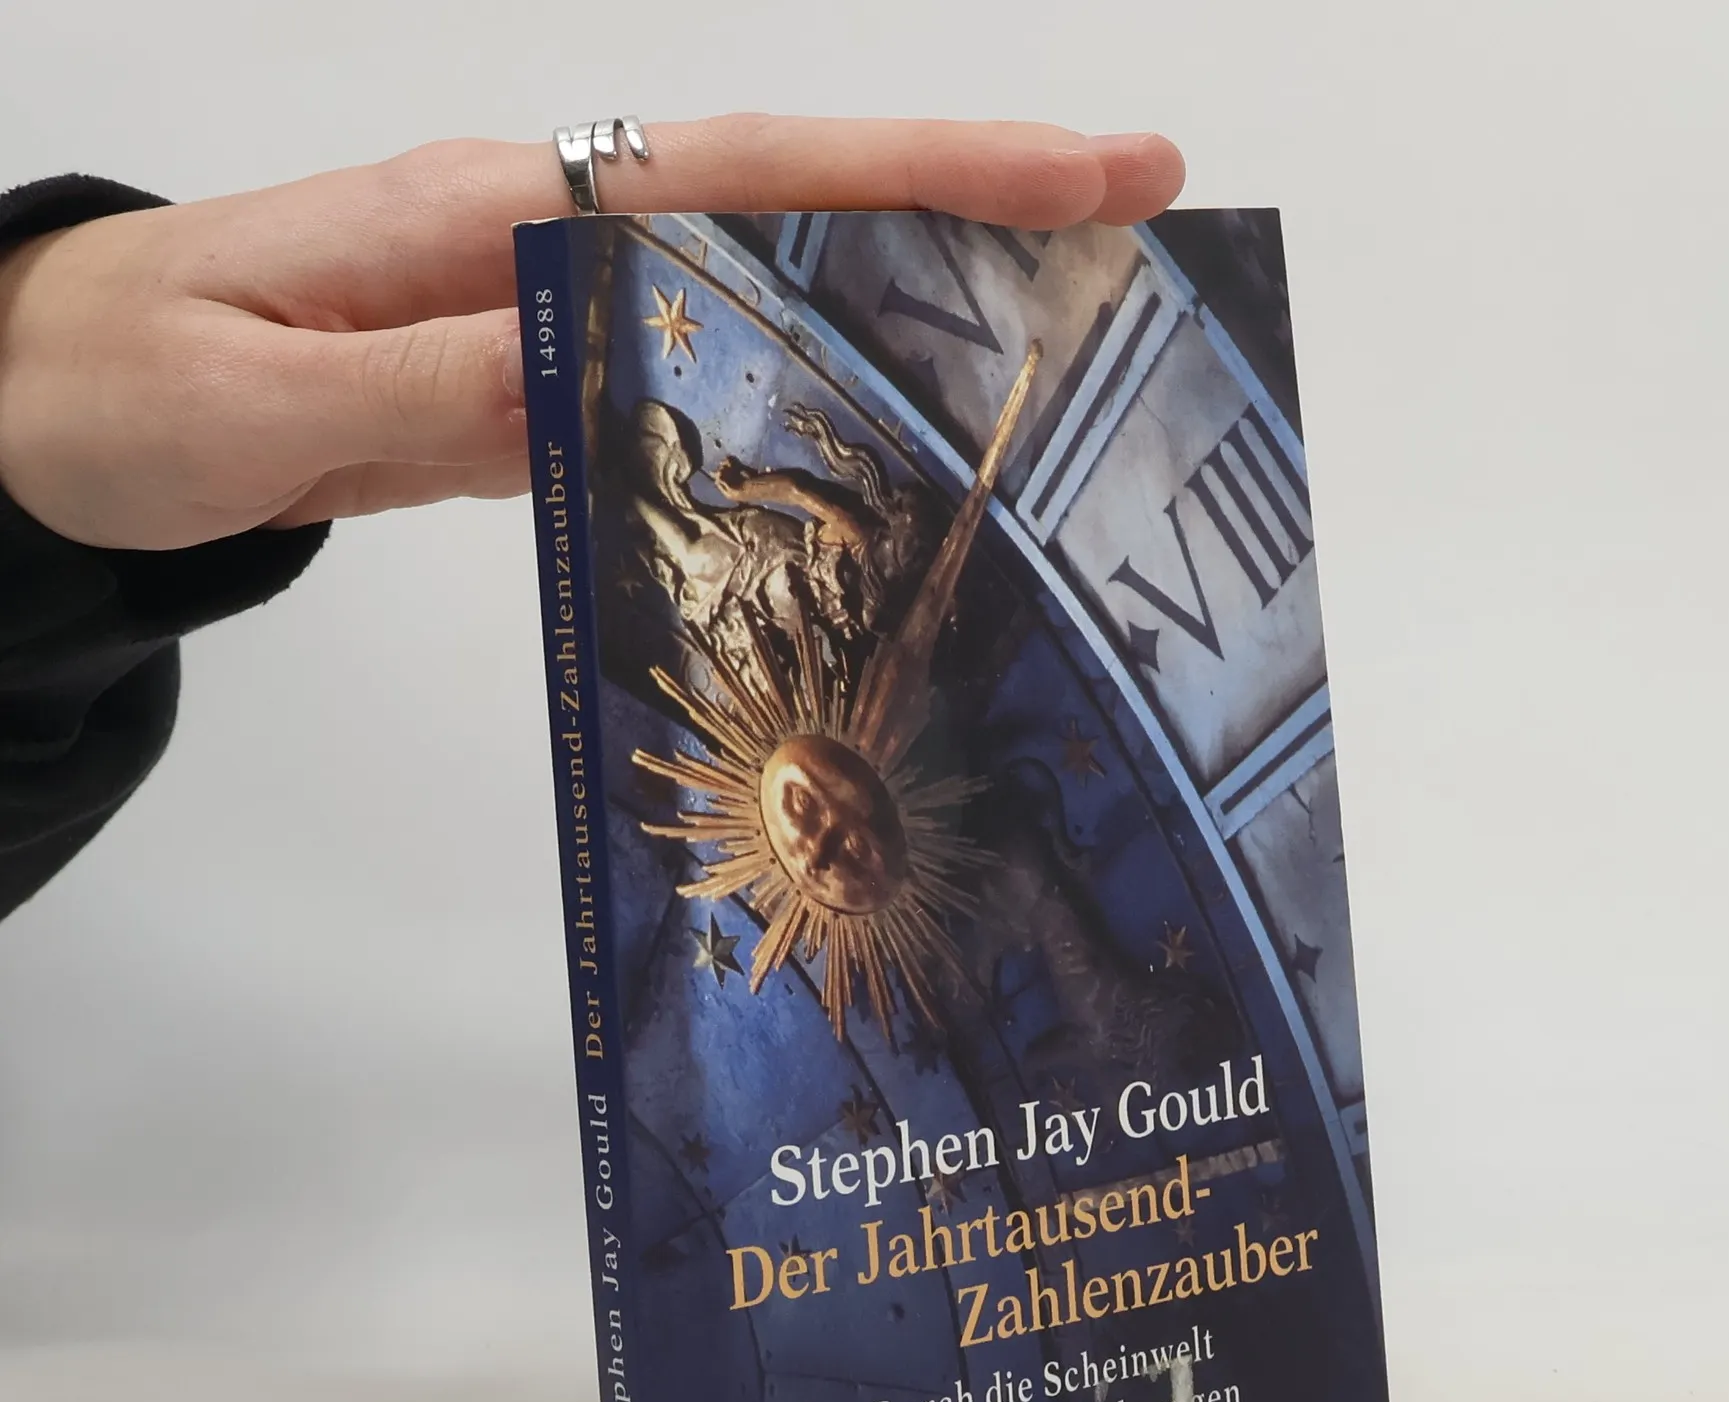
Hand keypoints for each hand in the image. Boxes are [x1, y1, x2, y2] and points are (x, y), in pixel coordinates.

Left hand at [0, 120, 1183, 550]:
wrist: (37, 405)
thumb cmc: (113, 390)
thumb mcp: (255, 399)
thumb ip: (431, 385)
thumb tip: (611, 363)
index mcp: (491, 214)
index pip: (744, 176)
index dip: (920, 172)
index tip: (1079, 170)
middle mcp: (542, 240)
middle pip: (792, 206)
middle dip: (969, 205)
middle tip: (1138, 219)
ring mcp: (547, 308)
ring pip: (764, 289)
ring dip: (915, 297)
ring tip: (1062, 331)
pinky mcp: (537, 381)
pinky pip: (701, 373)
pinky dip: (807, 385)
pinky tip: (887, 423)